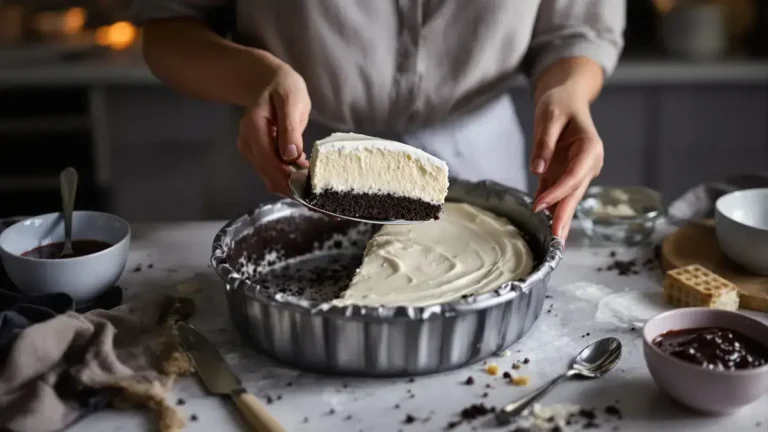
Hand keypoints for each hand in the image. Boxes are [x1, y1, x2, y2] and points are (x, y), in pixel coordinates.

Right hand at [237, 63, 310, 195]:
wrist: (270, 82)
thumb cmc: (283, 87)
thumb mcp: (291, 101)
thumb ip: (290, 128)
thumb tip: (291, 156)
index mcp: (254, 129)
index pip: (269, 162)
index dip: (287, 180)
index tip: (307, 192)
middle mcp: (248, 143)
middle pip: (268, 174)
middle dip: (292, 189)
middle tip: (318, 198)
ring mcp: (252, 150)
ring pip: (270, 176)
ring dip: (292, 186)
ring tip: (316, 191)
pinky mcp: (259, 154)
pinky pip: (273, 171)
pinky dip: (290, 178)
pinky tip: (307, 178)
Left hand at [530, 85, 603, 244]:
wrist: (566, 99)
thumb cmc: (560, 103)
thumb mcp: (549, 116)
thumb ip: (544, 142)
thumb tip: (537, 169)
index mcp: (590, 148)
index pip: (574, 176)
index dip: (558, 193)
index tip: (539, 206)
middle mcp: (588, 163)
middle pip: (575, 193)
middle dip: (565, 216)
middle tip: (558, 240)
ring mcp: (578, 171)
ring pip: (569, 197)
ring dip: (561, 218)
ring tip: (556, 241)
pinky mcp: (564, 174)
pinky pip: (558, 194)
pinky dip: (552, 209)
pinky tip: (547, 227)